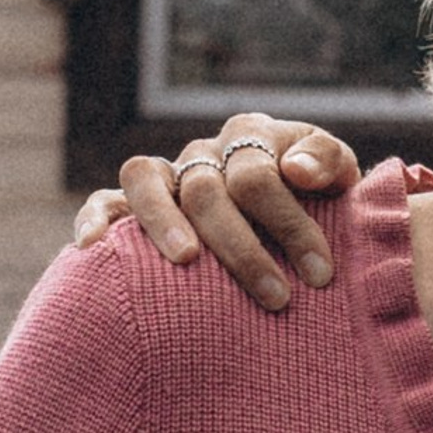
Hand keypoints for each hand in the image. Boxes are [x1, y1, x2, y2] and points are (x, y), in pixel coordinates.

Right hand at [70, 114, 359, 307]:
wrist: (300, 218)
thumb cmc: (319, 202)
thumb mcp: (338, 179)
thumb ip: (328, 163)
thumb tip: (297, 169)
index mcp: (253, 135)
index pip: (259, 175)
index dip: (291, 224)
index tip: (320, 275)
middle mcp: (204, 151)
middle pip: (206, 188)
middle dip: (242, 248)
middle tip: (277, 297)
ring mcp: (168, 175)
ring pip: (145, 179)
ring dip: (164, 221)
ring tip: (186, 261)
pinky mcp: (133, 203)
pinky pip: (105, 201)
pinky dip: (96, 217)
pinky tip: (94, 245)